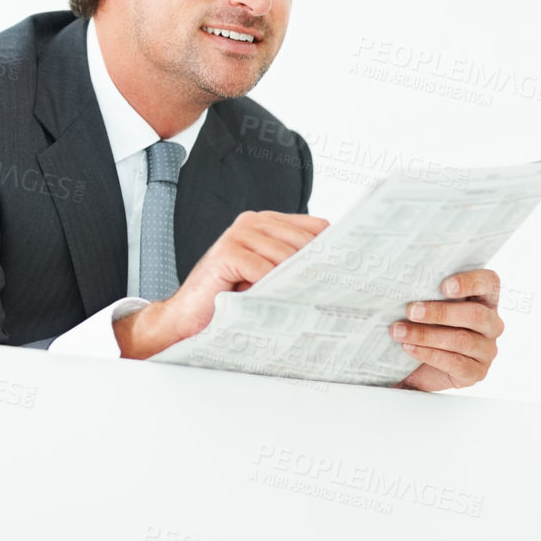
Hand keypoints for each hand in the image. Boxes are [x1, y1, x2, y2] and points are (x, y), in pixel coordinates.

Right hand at [114, 211, 328, 359]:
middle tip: (330, 293)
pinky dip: (270, 289)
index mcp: (266, 222)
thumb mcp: (270, 278)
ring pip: (286, 256)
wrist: (189, 318)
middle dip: (316, 269)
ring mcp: (238, 234)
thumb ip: (294, 265)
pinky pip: (264, 270)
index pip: (315, 227)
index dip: (332, 249)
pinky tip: (269, 301)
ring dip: (293, 282)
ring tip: (298, 302)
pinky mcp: (227, 252)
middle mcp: (252, 221)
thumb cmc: (231, 300)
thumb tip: (338, 270)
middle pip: (305, 241)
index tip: (351, 270)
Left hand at [390, 269, 504, 391]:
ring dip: (426, 335)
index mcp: (484, 299)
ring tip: (399, 331)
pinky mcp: (477, 372)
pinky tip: (409, 347)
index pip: (489, 283)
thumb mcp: (427, 304)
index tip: (444, 286)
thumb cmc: (424, 325)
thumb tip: (404, 282)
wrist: (417, 365)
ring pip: (462, 340)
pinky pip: (456, 363)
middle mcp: (491, 324)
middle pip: (475, 315)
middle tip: (411, 311)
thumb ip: (426, 292)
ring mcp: (487, 350)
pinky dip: (429, 354)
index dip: (470, 282)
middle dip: (440, 312)